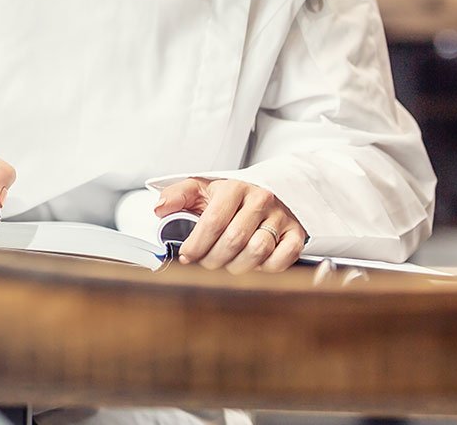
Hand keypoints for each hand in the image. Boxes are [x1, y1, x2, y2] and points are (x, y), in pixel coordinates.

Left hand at [154, 177, 306, 273]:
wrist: (269, 190)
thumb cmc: (231, 196)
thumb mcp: (202, 189)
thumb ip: (178, 196)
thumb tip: (160, 208)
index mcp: (234, 188)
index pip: (213, 221)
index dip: (197, 245)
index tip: (186, 257)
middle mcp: (260, 199)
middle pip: (234, 239)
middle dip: (213, 259)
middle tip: (205, 265)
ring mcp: (280, 216)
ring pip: (258, 250)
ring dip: (237, 266)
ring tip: (226, 265)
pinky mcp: (296, 232)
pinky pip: (284, 257)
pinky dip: (267, 268)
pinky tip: (254, 265)